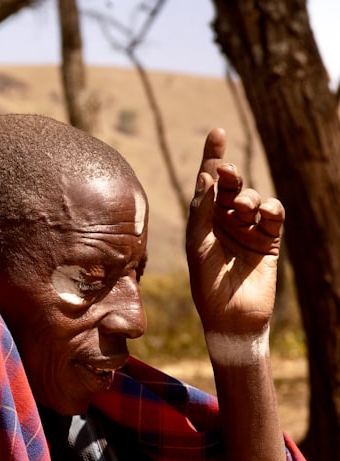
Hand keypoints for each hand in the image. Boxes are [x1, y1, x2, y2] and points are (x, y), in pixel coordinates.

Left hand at [187, 128, 283, 336]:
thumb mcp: (198, 245)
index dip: (212, 157)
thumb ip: (202, 212)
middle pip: (230, 186)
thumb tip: (206, 177)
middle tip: (225, 172)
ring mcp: (248, 228)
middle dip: (229, 175)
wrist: (230, 315)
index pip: (207, 183)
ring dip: (247, 198)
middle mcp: (225, 220)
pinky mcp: (269, 240)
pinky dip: (270, 208)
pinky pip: (274, 214)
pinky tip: (264, 212)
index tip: (217, 133)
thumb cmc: (206, 282)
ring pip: (252, 197)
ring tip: (241, 209)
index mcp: (203, 220)